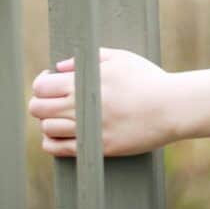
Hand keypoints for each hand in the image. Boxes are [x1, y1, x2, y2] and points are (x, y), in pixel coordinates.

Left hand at [28, 47, 175, 156]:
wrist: (172, 107)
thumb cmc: (149, 79)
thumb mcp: (121, 58)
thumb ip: (86, 60)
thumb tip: (59, 67)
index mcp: (85, 82)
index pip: (41, 86)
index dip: (40, 83)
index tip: (48, 82)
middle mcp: (83, 107)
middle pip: (37, 108)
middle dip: (39, 102)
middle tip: (51, 100)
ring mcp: (89, 129)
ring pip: (47, 129)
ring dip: (48, 121)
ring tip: (61, 116)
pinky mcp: (97, 147)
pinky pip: (59, 149)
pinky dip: (52, 142)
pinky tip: (59, 135)